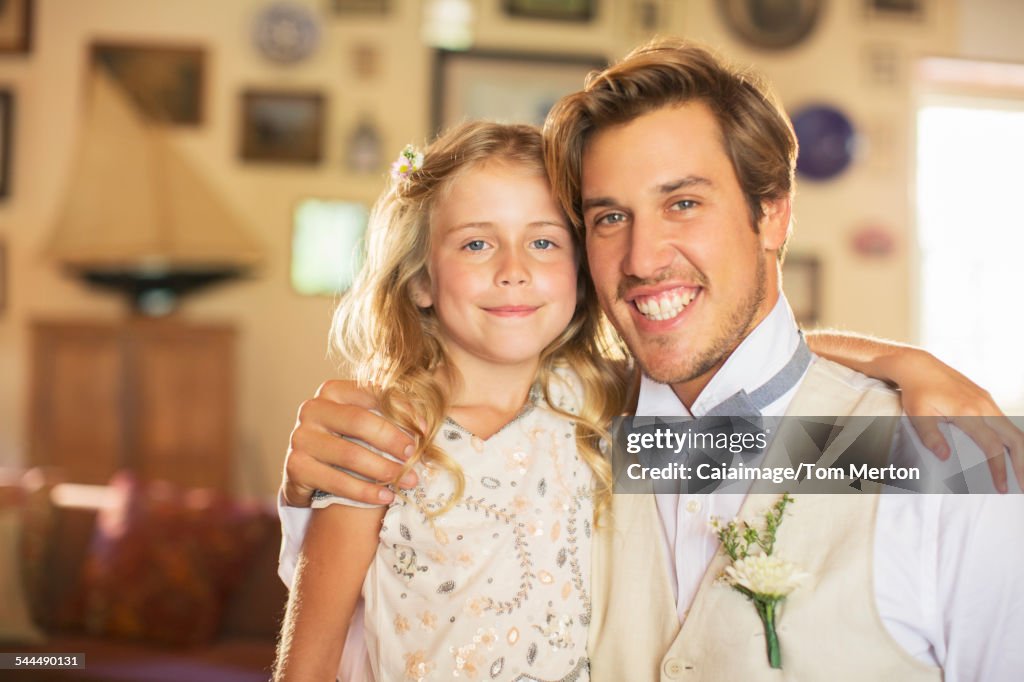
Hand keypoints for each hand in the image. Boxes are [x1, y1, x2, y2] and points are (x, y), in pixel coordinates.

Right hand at [282, 380, 417, 506]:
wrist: (308, 472)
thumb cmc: (346, 441)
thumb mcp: (364, 423)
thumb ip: (387, 417)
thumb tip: (426, 425)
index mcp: (333, 391)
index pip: (372, 393)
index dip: (403, 409)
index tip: (426, 429)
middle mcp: (313, 409)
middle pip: (359, 421)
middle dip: (393, 440)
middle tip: (414, 456)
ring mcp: (300, 437)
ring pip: (350, 454)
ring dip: (384, 470)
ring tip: (409, 481)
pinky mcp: (295, 467)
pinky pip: (337, 482)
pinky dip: (366, 491)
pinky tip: (386, 496)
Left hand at [899, 350, 1023, 492]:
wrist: (918, 366)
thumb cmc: (916, 391)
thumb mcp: (917, 415)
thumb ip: (931, 436)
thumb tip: (945, 457)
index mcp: (968, 412)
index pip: (992, 446)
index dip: (999, 469)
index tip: (1000, 487)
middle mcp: (983, 405)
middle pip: (1015, 438)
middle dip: (1022, 463)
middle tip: (1022, 486)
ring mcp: (986, 400)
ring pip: (1012, 429)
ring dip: (1019, 452)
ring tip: (1019, 472)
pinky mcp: (984, 398)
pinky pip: (1004, 421)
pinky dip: (1010, 439)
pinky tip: (1006, 451)